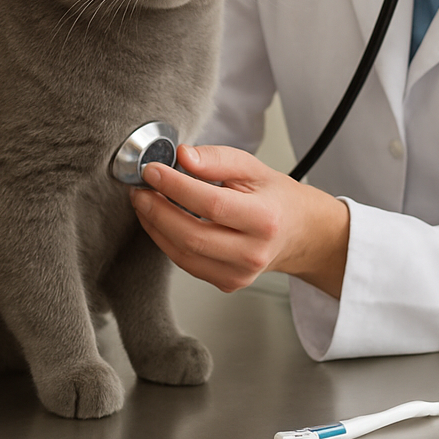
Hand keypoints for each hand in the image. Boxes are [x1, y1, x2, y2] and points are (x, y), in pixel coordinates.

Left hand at [130, 144, 349, 297]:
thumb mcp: (253, 168)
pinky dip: (166, 241)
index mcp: (264, 219)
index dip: (175, 186)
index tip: (152, 170)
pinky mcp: (227, 283)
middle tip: (140, 188)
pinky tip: (159, 221)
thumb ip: (218, 158)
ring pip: (183, 254)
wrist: (298, 233)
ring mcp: (240, 274)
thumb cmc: (276, 198)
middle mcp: (253, 252)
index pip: (211, 203)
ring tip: (145, 202)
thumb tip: (183, 156)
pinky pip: (187, 264)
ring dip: (155, 227)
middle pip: (191, 235)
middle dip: (157, 210)